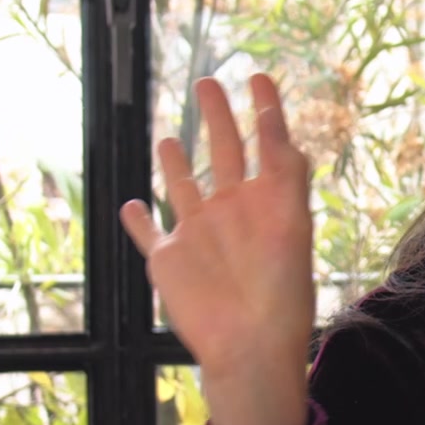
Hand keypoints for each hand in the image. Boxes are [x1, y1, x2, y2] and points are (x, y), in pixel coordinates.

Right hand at [118, 74, 315, 379]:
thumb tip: (284, 133)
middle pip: (223, 151)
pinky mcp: (169, 259)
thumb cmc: (282, 295)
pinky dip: (137, 220)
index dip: (266, 109)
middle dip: (217, 116)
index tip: (259, 76)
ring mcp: (198, 234)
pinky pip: (148, 234)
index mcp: (267, 202)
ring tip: (169, 139)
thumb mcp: (292, 227)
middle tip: (207, 82)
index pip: (267, 144)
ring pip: (183, 188)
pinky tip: (132, 204)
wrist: (250, 347)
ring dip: (175, 163)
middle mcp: (232, 211)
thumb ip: (286, 179)